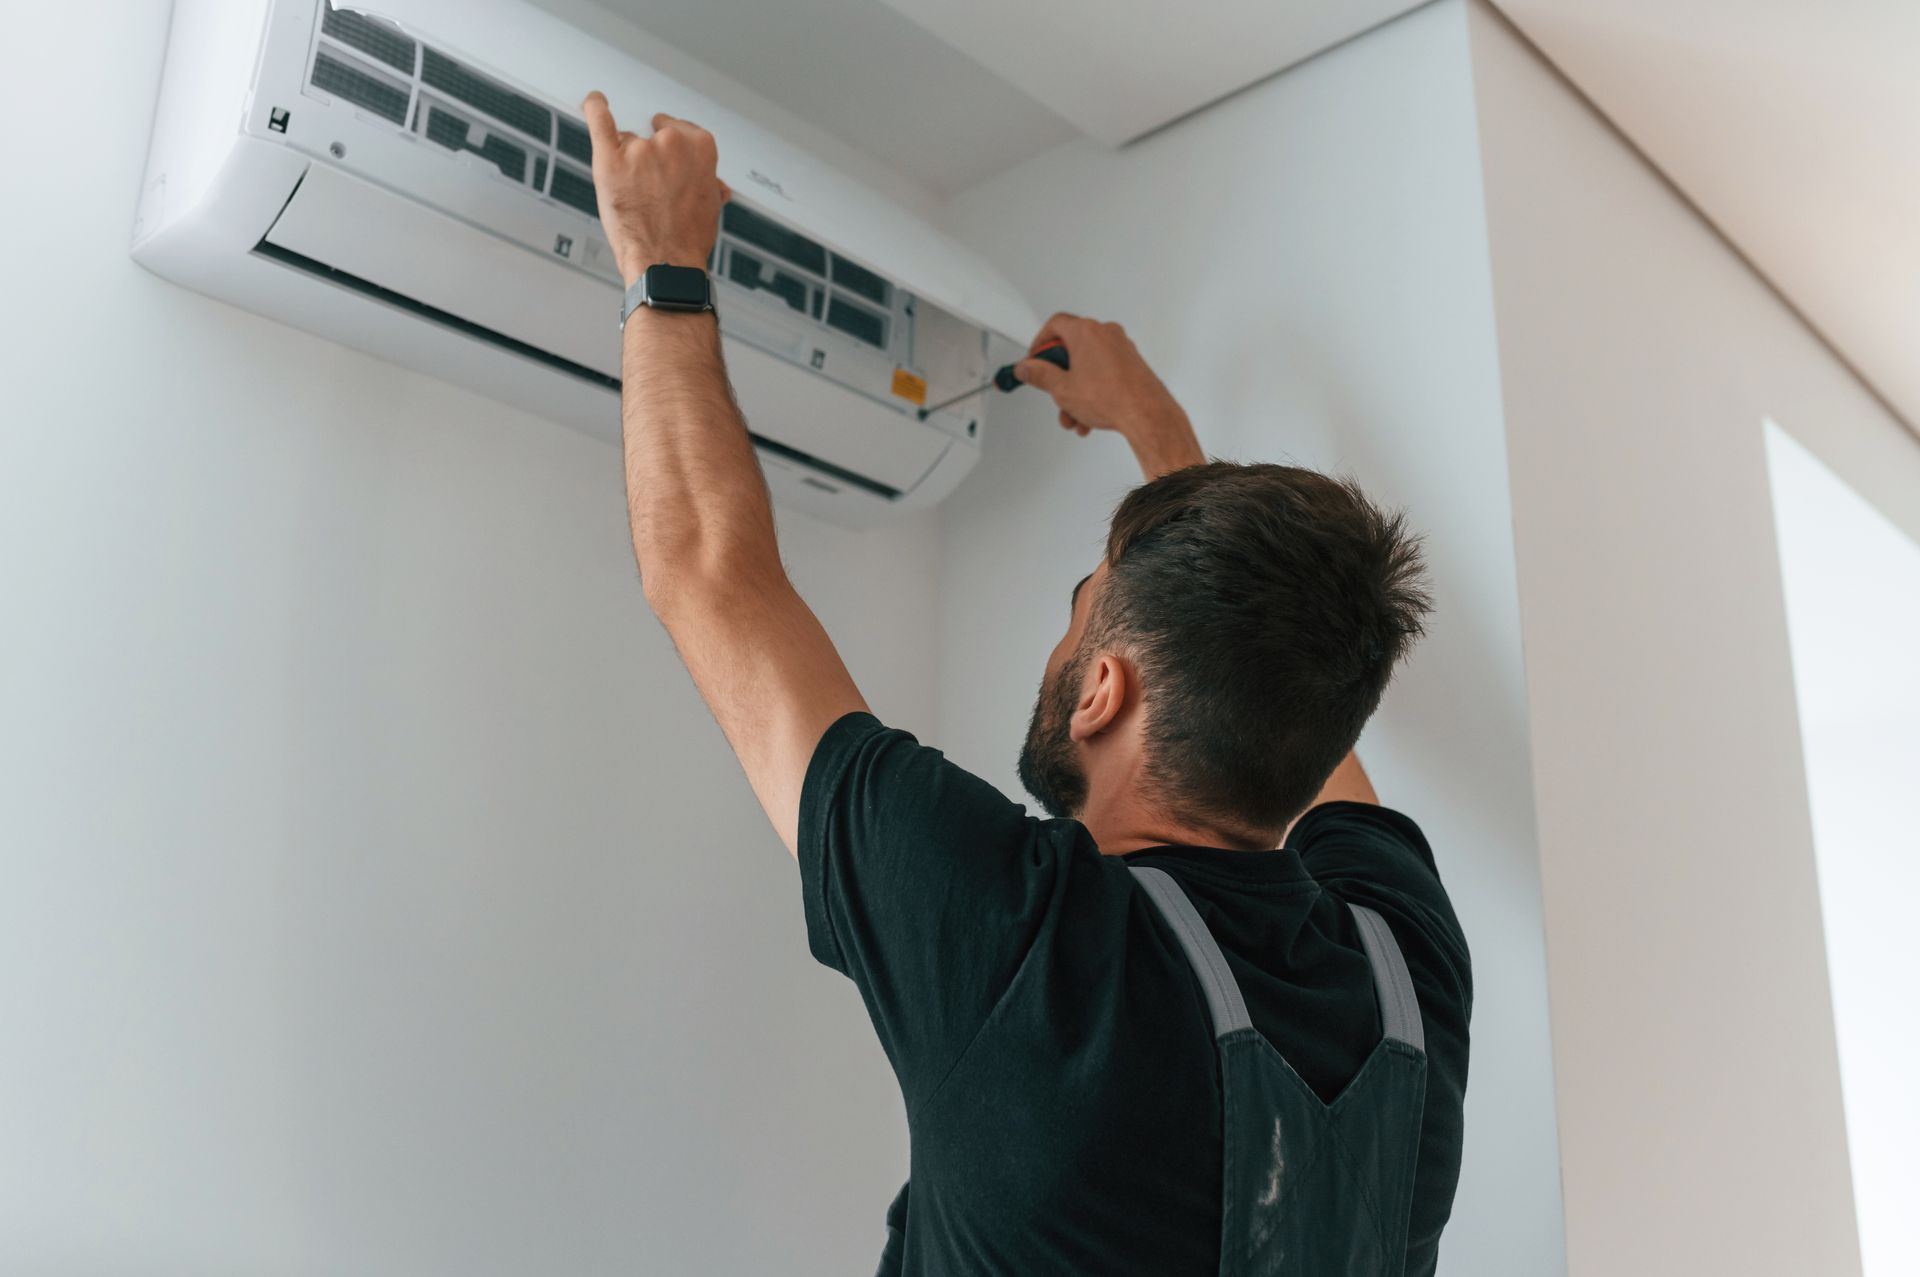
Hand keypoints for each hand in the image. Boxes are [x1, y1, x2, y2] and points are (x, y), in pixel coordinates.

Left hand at [581, 92, 730, 286]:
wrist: (666, 262)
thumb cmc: (687, 239)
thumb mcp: (709, 206)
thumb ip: (706, 182)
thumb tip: (710, 183)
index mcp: (700, 147)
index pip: (682, 130)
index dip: (673, 148)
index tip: (668, 157)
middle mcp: (671, 143)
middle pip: (653, 135)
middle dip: (652, 157)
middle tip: (652, 188)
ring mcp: (640, 150)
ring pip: (629, 142)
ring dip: (629, 162)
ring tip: (635, 195)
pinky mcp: (611, 159)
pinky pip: (599, 121)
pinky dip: (595, 107)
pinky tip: (595, 102)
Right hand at [1013, 313, 1203, 478]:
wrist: (1146, 413)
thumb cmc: (1112, 397)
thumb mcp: (1062, 389)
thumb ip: (1039, 375)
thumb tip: (1027, 368)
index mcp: (1086, 332)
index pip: (1055, 324)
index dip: (1040, 343)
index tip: (1035, 358)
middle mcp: (1106, 333)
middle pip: (1072, 349)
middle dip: (1059, 377)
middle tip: (1052, 390)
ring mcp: (1121, 347)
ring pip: (1088, 365)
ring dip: (1076, 390)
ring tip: (1073, 414)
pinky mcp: (1132, 363)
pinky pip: (1104, 372)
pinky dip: (1093, 390)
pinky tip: (1089, 414)